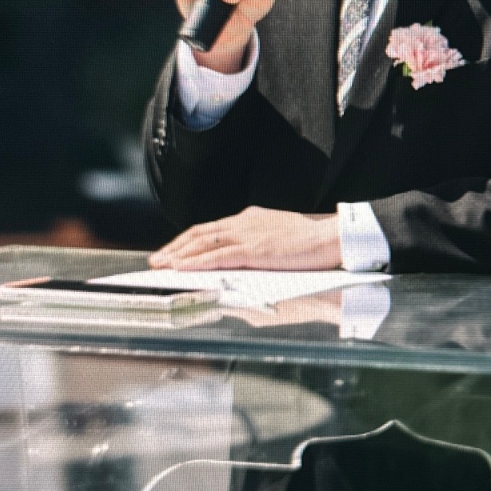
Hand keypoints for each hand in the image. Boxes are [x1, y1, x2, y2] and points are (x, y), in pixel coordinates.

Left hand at [149, 207, 340, 270]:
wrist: (334, 238)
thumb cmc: (313, 244)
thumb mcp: (278, 243)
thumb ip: (256, 253)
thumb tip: (238, 270)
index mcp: (250, 220)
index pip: (210, 229)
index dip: (187, 241)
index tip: (171, 252)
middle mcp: (244, 223)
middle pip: (200, 234)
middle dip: (175, 248)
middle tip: (156, 260)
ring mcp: (248, 235)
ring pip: (203, 244)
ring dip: (178, 256)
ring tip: (161, 266)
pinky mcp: (254, 250)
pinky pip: (217, 256)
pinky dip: (195, 262)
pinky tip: (181, 268)